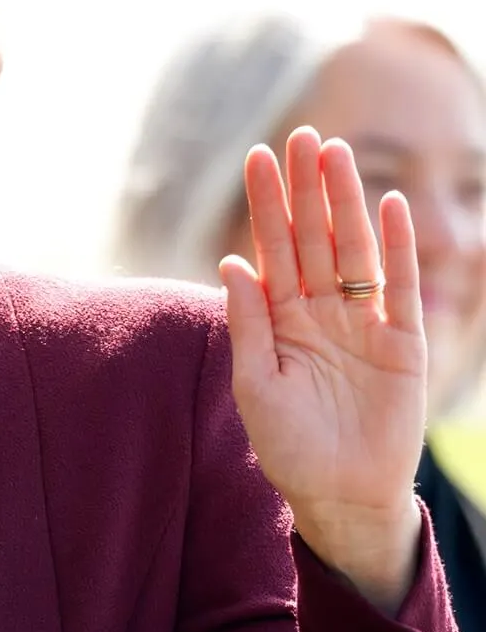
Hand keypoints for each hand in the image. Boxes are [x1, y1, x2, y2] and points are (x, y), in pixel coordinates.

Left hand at [220, 127, 425, 610]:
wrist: (339, 496)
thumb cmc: (288, 445)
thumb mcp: (256, 383)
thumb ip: (247, 322)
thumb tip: (231, 261)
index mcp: (280, 315)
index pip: (272, 246)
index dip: (266, 202)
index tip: (258, 155)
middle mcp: (320, 309)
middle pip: (312, 235)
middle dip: (306, 187)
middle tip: (302, 135)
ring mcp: (362, 322)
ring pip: (353, 249)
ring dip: (346, 202)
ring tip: (337, 153)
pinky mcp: (402, 343)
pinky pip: (399, 287)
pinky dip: (396, 248)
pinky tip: (389, 206)